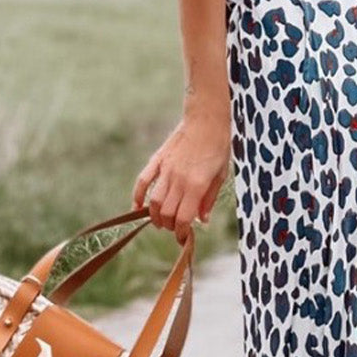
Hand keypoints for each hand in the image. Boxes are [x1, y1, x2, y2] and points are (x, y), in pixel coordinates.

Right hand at [132, 105, 229, 241]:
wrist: (206, 120)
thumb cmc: (218, 147)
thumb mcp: (220, 175)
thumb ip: (209, 199)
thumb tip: (202, 220)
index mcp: (196, 185)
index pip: (183, 218)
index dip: (182, 232)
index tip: (184, 237)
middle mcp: (179, 179)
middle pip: (167, 213)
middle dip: (170, 226)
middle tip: (175, 228)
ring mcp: (166, 169)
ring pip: (154, 201)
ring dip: (155, 216)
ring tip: (161, 221)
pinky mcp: (158, 160)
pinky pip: (142, 181)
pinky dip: (137, 196)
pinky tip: (137, 207)